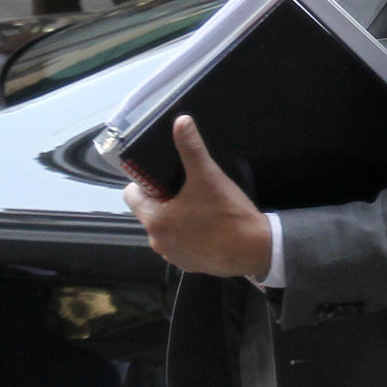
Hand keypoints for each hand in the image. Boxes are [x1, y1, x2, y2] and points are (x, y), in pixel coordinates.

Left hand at [124, 115, 271, 278]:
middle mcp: (157, 241)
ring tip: (201, 206)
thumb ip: (191, 148)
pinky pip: (182, 244)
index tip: (165, 177)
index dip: (146, 182)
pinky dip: (191, 235)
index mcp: (154, 220)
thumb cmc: (226, 213)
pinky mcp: (190, 265)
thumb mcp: (207, 176)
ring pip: (167, 228)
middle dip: (165, 199)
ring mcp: (173, 256)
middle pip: (151, 211)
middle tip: (189, 188)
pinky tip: (210, 226)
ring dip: (178, 218)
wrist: (254, 248)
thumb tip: (181, 121)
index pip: (132, 195)